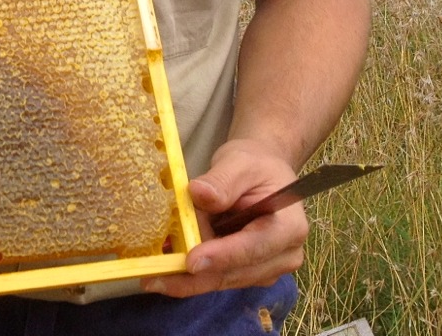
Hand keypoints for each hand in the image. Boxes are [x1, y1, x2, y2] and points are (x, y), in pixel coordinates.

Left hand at [142, 140, 307, 296]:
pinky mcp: (247, 272)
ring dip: (187, 277)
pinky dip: (190, 274)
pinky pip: (216, 277)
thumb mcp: (239, 162)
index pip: (253, 247)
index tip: (191, 262)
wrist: (262, 172)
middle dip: (194, 276)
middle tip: (155, 276)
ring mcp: (266, 268)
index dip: (221, 256)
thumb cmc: (255, 164)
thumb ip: (222, 180)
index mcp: (289, 227)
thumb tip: (199, 194)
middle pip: (235, 273)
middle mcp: (283, 256)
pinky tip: (164, 267)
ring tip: (153, 272)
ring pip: (222, 280)